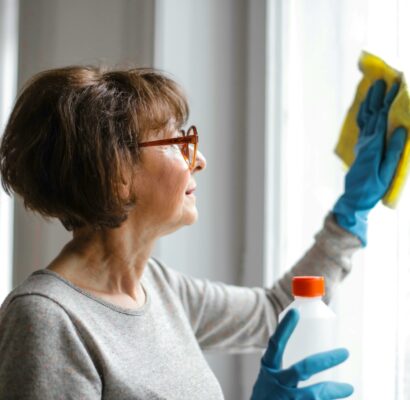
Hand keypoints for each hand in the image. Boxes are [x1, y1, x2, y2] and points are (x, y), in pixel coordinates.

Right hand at [251, 309, 352, 399]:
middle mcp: (276, 383)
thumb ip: (286, 368)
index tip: (295, 312)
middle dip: (325, 360)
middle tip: (344, 352)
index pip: (275, 344)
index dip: (284, 328)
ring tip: (349, 387)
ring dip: (332, 391)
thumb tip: (315, 355)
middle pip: (302, 369)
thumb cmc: (268, 397)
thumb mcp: (269, 378)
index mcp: (269, 368)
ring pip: (313, 394)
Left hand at [333, 79, 406, 245]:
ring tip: (373, 88)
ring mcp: (362, 143)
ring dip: (368, 102)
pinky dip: (363, 113)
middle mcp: (366, 140)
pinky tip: (365, 108)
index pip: (382, 117)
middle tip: (383, 79)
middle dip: (378, 96)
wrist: (355, 197)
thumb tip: (399, 128)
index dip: (389, 100)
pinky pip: (361, 125)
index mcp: (374, 144)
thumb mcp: (388, 171)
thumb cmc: (374, 187)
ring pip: (364, 118)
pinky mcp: (361, 147)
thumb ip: (393, 150)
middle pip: (371, 113)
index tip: (396, 84)